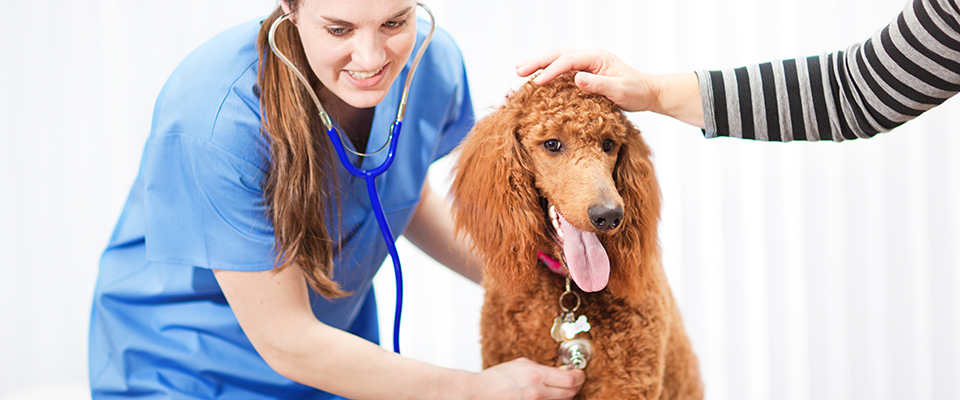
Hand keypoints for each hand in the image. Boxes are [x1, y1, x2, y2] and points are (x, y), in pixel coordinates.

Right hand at [470, 358, 584, 399]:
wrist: (478, 393)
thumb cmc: (496, 378)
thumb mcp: (521, 364)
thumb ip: (543, 367)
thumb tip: (561, 370)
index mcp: (535, 375)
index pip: (570, 379)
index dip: (579, 376)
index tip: (580, 373)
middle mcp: (537, 392)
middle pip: (571, 393)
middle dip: (575, 385)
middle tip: (575, 380)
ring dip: (565, 394)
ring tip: (560, 388)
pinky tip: (548, 395)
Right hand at [516, 48, 657, 112]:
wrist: (648, 93)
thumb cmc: (636, 92)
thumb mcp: (619, 90)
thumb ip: (598, 84)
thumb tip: (576, 78)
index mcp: (597, 57)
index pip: (568, 60)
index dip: (551, 70)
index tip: (537, 82)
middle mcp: (590, 57)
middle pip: (558, 54)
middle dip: (537, 62)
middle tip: (518, 71)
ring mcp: (588, 63)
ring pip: (558, 59)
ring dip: (539, 64)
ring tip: (520, 70)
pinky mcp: (586, 72)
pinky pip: (563, 69)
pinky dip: (548, 71)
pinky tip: (537, 78)